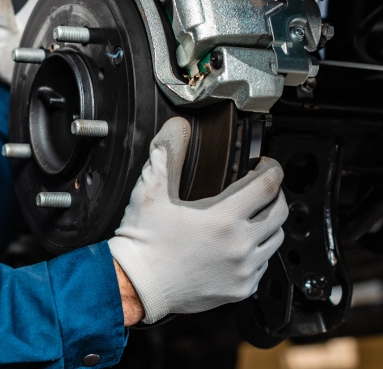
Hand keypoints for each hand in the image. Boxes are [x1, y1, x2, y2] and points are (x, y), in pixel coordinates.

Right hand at [109, 117, 287, 323]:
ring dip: (268, 224)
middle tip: (262, 188)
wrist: (137, 285)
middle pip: (279, 211)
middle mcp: (240, 245)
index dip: (271, 169)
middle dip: (275, 194)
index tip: (265, 165)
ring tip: (251, 217)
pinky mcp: (241, 289)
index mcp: (223, 218)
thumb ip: (166, 155)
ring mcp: (243, 270)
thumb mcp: (151, 192)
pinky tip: (238, 246)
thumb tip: (175, 127)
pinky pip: (262, 266)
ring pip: (275, 240)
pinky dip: (256, 252)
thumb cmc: (143, 241)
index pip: (267, 185)